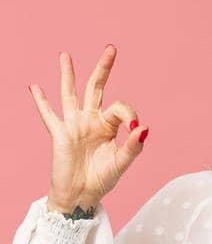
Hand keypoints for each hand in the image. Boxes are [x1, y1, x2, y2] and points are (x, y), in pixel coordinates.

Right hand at [29, 45, 150, 212]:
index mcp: (109, 126)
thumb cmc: (102, 179)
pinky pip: (48, 115)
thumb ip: (133, 146)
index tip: (134, 130)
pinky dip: (41, 101)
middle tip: (111, 48)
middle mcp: (91, 120)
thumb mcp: (121, 163)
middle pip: (96, 88)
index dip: (130, 115)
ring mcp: (74, 125)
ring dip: (68, 74)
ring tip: (66, 55)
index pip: (120, 108)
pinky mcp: (59, 133)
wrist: (81, 195)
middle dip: (103, 68)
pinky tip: (34, 87)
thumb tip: (144, 128)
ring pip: (71, 94)